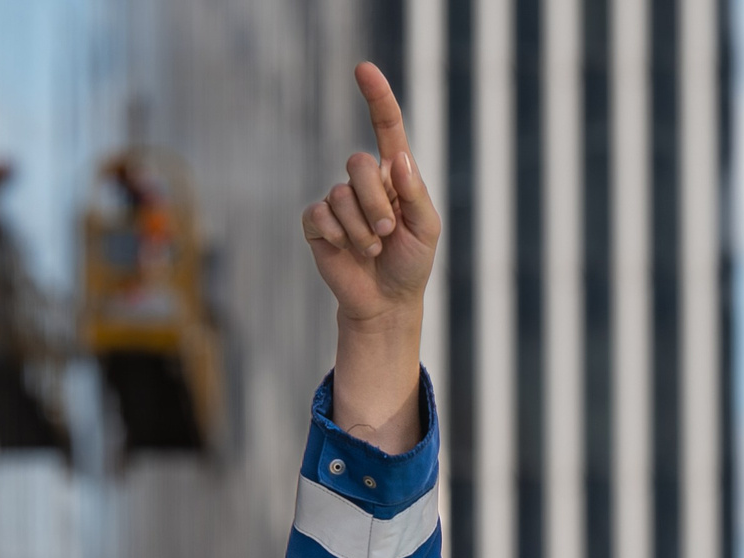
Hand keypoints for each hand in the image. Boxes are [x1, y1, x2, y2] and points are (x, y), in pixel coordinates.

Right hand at [302, 63, 438, 321]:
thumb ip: (415, 192)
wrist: (386, 302)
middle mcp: (364, 182)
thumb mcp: (426, 229)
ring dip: (361, 227)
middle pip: (358, 163)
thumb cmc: (411, 263)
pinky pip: (320, 215)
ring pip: (339, 194)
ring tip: (373, 249)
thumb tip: (396, 157)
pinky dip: (338, 235)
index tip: (363, 68)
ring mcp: (337, 201)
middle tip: (387, 232)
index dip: (376, 97)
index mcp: (394, 175)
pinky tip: (348, 250)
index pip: (386, 127)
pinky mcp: (317, 224)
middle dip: (375, 201)